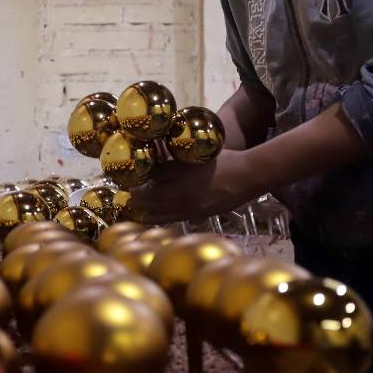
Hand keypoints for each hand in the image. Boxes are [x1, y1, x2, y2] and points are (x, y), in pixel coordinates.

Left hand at [128, 149, 261, 224]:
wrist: (247, 177)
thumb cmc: (224, 159)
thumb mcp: (196, 153)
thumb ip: (176, 158)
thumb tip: (155, 155)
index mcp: (180, 175)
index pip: (150, 180)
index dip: (135, 181)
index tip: (125, 179)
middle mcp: (181, 194)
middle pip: (149, 200)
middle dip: (135, 199)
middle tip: (125, 195)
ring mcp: (189, 208)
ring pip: (159, 214)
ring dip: (144, 211)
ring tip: (133, 208)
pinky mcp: (197, 216)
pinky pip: (172, 219)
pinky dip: (158, 218)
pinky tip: (152, 215)